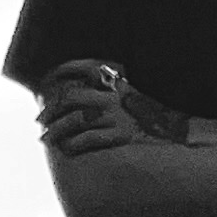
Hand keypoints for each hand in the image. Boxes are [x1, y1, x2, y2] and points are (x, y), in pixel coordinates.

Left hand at [36, 60, 177, 157]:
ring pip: (74, 121)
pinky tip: (66, 149)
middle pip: (70, 98)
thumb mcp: (130, 96)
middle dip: (50, 110)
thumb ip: (108, 90)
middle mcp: (114, 96)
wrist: (176, 135)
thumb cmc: (150, 118)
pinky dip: (72, 145)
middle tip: (40, 121)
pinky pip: (86, 139)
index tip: (46, 82)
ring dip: (56, 131)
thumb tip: (77, 95)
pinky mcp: (120, 135)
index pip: (84, 67)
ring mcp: (117, 115)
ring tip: (46, 138)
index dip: (63, 71)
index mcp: (116, 81)